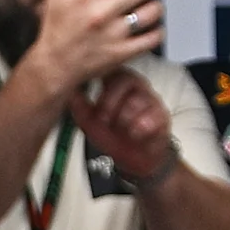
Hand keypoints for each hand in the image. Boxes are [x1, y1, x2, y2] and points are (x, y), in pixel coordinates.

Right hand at [35, 0, 164, 89]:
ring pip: (153, 11)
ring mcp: (113, 35)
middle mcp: (100, 14)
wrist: (54, 67)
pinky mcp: (122, 54)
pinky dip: (158, 29)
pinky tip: (150, 25)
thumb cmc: (57, 27)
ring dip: (157, 4)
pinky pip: (153, 37)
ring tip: (150, 3)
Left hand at [63, 66, 176, 182]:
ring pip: (137, 99)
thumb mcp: (89, 122)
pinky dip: (138, 128)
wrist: (133, 160)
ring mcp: (151, 100)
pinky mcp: (162, 116)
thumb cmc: (113, 136)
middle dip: (109, 102)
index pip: (112, 68)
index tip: (92, 92)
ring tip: (120, 129)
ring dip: (123, 119)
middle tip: (103, 120)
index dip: (101, 77)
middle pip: (125, 79)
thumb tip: (68, 91)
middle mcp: (137, 88)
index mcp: (118, 84)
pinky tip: (134, 134)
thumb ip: (78, 106)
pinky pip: (150, 116)